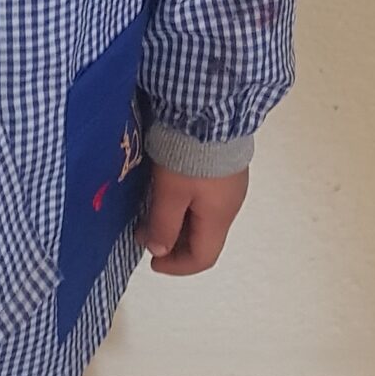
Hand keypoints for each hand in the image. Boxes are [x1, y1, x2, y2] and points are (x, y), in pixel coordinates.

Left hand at [137, 162, 248, 276]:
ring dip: (177, 220)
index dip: (176, 265)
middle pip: (203, 238)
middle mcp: (230, 205)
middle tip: (144, 231)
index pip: (203, 258)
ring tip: (151, 210)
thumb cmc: (189, 156)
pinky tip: (168, 189)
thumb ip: (163, 225)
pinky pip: (205, 196)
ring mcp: (230, 184)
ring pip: (202, 216)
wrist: (209, 109)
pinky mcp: (224, 165)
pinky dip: (185, 203)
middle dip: (173, 241)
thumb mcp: (170, 192)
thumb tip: (159, 251)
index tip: (151, 260)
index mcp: (219, 217)